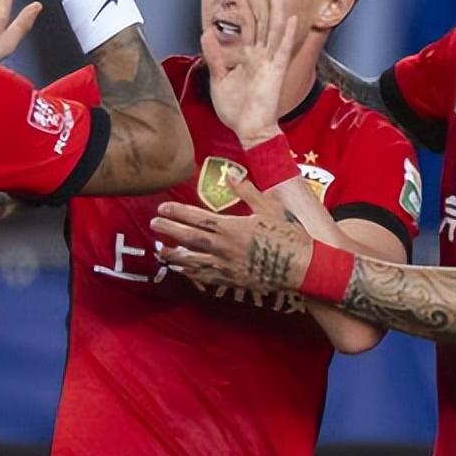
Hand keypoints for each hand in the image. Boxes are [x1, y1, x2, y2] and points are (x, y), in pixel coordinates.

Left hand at [152, 176, 310, 292]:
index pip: (196, 218)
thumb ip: (246, 190)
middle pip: (189, 239)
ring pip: (193, 262)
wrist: (302, 267)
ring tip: (160, 251)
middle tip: (153, 225)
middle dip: (169, 231)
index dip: (176, 212)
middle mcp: (224, 248)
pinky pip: (205, 278)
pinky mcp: (233, 281)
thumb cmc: (287, 234)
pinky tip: (183, 271)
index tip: (162, 208)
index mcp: (231, 227)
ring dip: (174, 256)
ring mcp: (226, 267)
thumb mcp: (268, 206)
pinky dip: (190, 273)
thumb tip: (230, 174)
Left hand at [202, 0, 296, 146]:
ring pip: (274, 29)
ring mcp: (270, 62)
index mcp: (249, 56)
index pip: (247, 25)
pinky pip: (282, 50)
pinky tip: (291, 18)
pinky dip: (286, 34)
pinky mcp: (276, 72)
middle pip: (262, 21)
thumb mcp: (219, 78)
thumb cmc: (237, 110)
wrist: (248, 131)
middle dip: (260, 0)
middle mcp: (262, 56)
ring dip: (275, 8)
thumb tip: (206, 33)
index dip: (243, 6)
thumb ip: (215, 56)